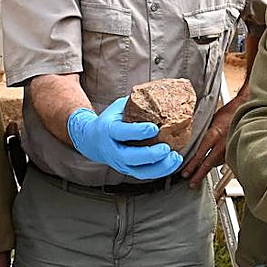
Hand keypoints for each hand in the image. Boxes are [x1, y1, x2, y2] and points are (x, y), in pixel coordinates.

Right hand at [67, 97, 182, 179]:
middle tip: (166, 148)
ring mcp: (120, 163)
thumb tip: (160, 92)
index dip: (137, 132)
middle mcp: (112, 150)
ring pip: (139, 171)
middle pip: (130, 157)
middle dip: (149, 155)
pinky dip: (161, 170)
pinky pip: (145, 175)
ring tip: (175, 157)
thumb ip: (136, 103)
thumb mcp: (118, 107)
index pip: (121, 133)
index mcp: (108, 130)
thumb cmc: (110, 120)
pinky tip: (173, 162)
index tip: (154, 128)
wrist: (92, 140)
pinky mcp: (128, 170)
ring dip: (159, 167)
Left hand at [180, 98, 236, 187]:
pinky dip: (218, 162)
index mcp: (213, 134)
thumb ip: (202, 132)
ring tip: (199, 176)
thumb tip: (192, 142)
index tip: (185, 173)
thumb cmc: (229, 113)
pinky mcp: (236, 149)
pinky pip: (225, 159)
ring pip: (216, 162)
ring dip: (208, 168)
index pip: (200, 153)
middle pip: (208, 163)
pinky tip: (213, 165)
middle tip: (191, 183)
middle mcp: (222, 143)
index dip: (192, 165)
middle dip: (198, 174)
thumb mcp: (211, 120)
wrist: (246, 109)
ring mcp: (230, 147)